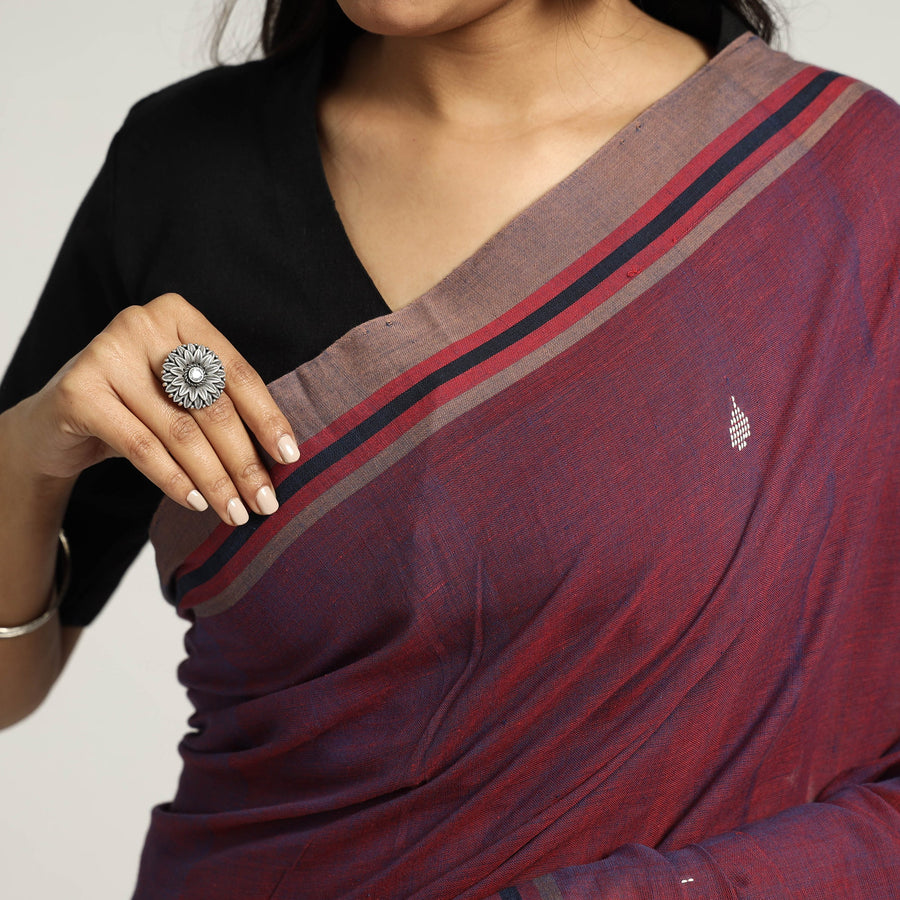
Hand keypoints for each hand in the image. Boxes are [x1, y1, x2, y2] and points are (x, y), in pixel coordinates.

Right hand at [12, 293, 299, 525]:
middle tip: (266, 502)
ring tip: (236, 512)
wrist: (56, 423)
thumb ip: (223, 405)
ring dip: (215, 480)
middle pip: (211, 404)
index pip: (236, 373)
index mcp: (179, 316)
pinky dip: (174, 480)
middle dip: (244, 460)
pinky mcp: (78, 391)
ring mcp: (106, 353)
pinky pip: (141, 446)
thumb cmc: (138, 407)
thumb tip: (283, 456)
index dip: (267, 418)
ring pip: (179, 431)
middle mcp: (142, 324)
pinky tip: (197, 503)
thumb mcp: (181, 394)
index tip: (291, 458)